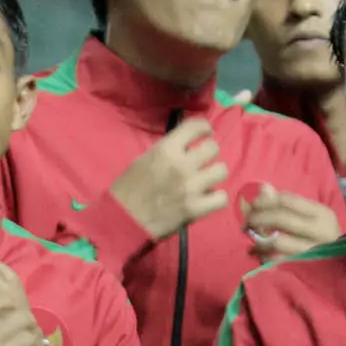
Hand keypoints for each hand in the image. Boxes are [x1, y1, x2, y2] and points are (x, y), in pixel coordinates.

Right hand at [107, 118, 228, 240]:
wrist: (123, 219)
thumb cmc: (128, 188)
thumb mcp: (143, 159)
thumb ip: (167, 151)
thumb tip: (186, 146)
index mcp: (166, 149)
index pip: (196, 126)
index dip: (204, 128)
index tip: (205, 133)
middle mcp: (182, 164)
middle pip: (213, 148)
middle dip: (209, 153)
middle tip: (202, 161)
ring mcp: (191, 187)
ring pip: (221, 170)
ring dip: (214, 174)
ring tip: (206, 180)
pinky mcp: (195, 209)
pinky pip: (221, 198)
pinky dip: (216, 198)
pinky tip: (208, 199)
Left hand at [243, 186, 340, 262]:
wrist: (344, 271)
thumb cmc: (324, 240)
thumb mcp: (314, 219)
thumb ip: (290, 205)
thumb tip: (263, 189)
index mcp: (322, 215)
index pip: (289, 200)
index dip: (266, 200)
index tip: (252, 204)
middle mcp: (320, 232)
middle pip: (281, 218)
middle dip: (258, 218)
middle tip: (246, 223)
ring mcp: (313, 253)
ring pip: (277, 242)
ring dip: (258, 240)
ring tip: (251, 242)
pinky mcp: (304, 270)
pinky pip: (277, 262)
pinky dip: (264, 257)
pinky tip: (259, 255)